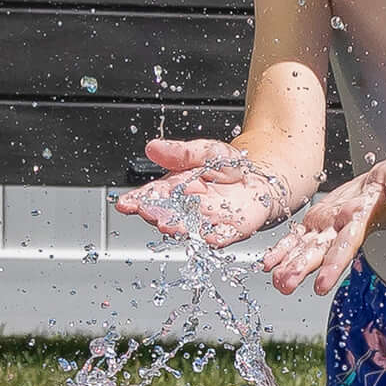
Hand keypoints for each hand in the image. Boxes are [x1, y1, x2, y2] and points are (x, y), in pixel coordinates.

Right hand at [114, 138, 290, 245]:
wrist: (260, 177)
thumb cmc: (230, 166)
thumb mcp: (203, 151)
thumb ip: (180, 153)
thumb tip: (152, 147)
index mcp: (178, 189)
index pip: (153, 196)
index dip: (137, 200)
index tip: (125, 203)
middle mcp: (190, 209)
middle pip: (168, 214)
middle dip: (156, 214)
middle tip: (147, 213)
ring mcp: (210, 221)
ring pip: (192, 227)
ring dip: (180, 228)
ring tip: (168, 226)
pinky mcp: (233, 229)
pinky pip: (223, 236)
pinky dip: (216, 238)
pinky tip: (208, 238)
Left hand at [263, 156, 385, 295]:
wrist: (384, 188)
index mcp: (361, 218)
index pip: (347, 245)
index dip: (334, 264)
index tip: (322, 285)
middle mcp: (342, 229)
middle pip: (321, 253)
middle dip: (303, 269)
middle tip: (285, 285)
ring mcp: (328, 228)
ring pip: (306, 250)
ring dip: (290, 266)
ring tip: (276, 281)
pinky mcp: (316, 223)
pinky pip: (297, 239)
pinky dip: (282, 251)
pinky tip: (268, 264)